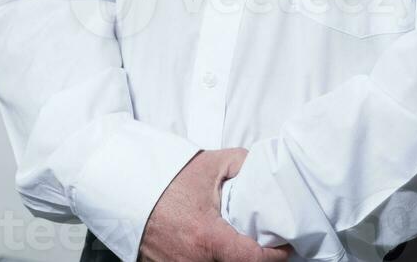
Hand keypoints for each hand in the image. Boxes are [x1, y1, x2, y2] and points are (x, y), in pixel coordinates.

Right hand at [138, 147, 293, 261]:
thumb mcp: (213, 164)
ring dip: (231, 257)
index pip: (253, 260)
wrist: (131, 185)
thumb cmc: (171, 177)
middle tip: (264, 242)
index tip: (285, 248)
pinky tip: (216, 245)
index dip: (275, 256)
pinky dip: (210, 256)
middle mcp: (193, 261)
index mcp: (208, 237)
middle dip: (253, 257)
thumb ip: (245, 165)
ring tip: (239, 241)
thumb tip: (269, 171)